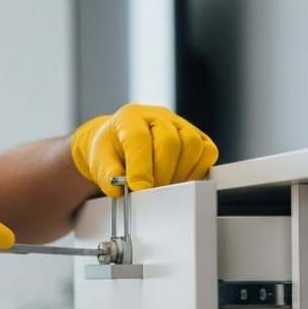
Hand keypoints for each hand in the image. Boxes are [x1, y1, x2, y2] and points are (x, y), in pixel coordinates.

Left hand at [71, 104, 217, 196]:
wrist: (122, 144)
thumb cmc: (112, 151)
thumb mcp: (100, 162)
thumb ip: (107, 175)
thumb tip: (119, 189)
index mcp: (130, 117)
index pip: (138, 138)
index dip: (140, 166)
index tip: (139, 188)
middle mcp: (158, 115)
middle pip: (170, 142)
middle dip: (161, 174)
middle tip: (150, 192)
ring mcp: (180, 123)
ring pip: (192, 146)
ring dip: (179, 174)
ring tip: (163, 187)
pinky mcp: (197, 136)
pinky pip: (207, 152)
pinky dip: (196, 171)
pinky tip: (179, 180)